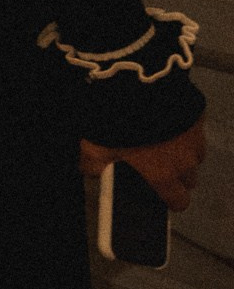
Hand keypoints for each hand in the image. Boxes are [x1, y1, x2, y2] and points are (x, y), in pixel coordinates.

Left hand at [82, 119, 205, 209]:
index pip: (179, 201)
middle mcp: (186, 161)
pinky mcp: (198, 116)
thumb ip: (94, 165)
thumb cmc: (118, 124)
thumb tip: (91, 173)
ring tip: (159, 137)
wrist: (138, 87)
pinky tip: (165, 118)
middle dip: (177, 175)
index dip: (171, 200)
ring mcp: (196, 138)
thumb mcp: (95, 147)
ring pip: (194, 154)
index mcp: (164, 174)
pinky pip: (194, 129)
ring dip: (181, 151)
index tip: (162, 193)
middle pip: (189, 179)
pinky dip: (182, 128)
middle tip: (156, 162)